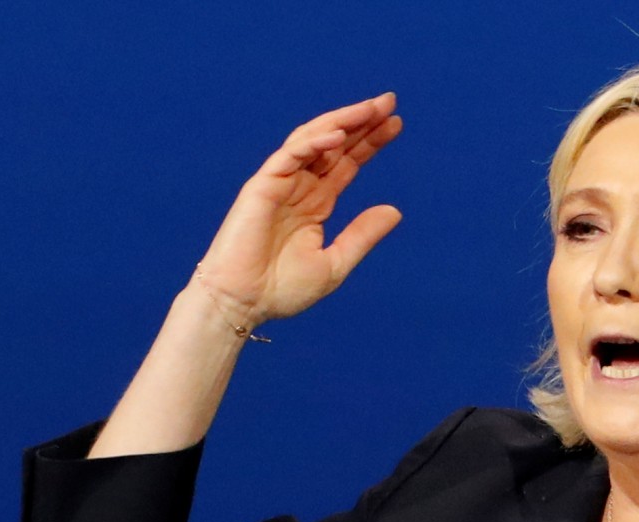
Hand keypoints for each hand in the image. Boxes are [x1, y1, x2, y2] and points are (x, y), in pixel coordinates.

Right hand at [193, 94, 403, 329]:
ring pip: (312, 141)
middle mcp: (299, 187)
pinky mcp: (262, 186)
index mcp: (316, 203)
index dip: (370, 142)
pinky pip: (289, 155)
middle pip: (333, 145)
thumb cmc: (280, 289)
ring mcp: (280, 183)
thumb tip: (396, 210)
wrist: (243, 304)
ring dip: (340, 122)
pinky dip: (313, 143)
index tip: (396, 124)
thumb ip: (362, 235)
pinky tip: (338, 135)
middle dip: (360, 122)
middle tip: (388, 102)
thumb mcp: (335, 263)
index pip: (346, 162)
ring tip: (369, 109)